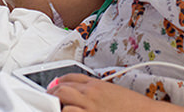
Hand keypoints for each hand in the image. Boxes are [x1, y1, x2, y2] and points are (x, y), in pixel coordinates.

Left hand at [48, 74, 172, 111]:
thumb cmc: (134, 107)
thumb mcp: (115, 93)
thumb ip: (99, 91)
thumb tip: (89, 94)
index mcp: (97, 85)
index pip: (72, 77)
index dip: (60, 80)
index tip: (56, 85)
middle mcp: (90, 93)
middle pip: (62, 86)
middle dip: (53, 91)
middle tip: (49, 97)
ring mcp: (89, 106)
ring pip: (61, 98)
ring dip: (55, 103)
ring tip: (53, 107)